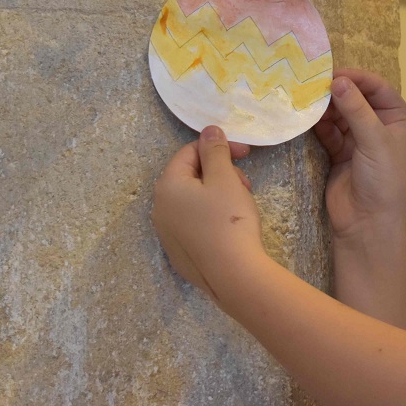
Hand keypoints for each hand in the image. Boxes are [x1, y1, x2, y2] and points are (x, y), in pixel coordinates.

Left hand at [151, 126, 264, 300]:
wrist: (233, 275)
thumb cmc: (228, 219)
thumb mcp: (224, 178)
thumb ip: (215, 150)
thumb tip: (209, 130)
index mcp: (167, 186)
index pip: (189, 153)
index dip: (218, 147)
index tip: (245, 153)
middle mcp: (160, 209)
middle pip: (190, 177)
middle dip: (219, 173)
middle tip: (245, 184)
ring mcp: (168, 234)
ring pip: (193, 201)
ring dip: (217, 193)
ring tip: (241, 205)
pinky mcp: (180, 254)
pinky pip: (194, 224)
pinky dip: (211, 217)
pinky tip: (230, 227)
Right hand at [314, 69, 405, 244]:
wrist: (366, 223)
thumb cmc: (382, 179)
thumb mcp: (374, 141)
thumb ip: (356, 109)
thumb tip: (337, 80)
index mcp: (396, 118)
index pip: (376, 87)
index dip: (356, 78)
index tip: (332, 74)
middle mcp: (378, 124)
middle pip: (354, 97)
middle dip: (336, 92)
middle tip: (312, 86)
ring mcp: (357, 137)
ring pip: (338, 112)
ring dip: (324, 108)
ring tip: (306, 102)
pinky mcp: (338, 150)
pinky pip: (327, 129)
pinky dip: (317, 124)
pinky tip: (306, 119)